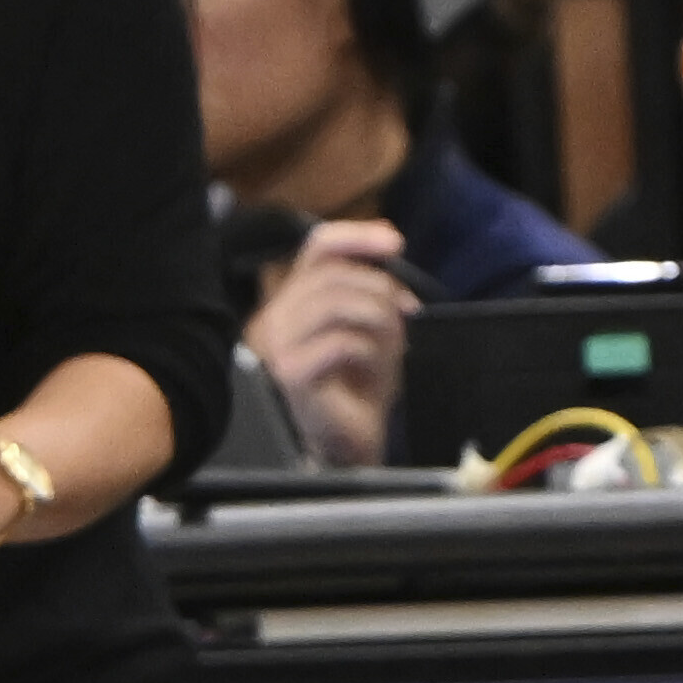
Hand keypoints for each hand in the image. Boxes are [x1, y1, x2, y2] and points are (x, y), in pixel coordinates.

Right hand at [245, 219, 419, 467]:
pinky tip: (374, 370)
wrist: (345, 446)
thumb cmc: (355, 389)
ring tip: (392, 347)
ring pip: (337, 302)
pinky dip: (370, 352)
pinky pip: (341, 342)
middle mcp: (275, 317)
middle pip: (334, 274)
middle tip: (407, 315)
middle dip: (382, 290)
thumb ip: (372, 292)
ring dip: (379, 320)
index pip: (318, 247)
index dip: (358, 237)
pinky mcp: (290, 372)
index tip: (396, 244)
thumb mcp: (370, 328)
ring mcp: (277, 345)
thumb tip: (391, 261)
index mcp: (292, 300)